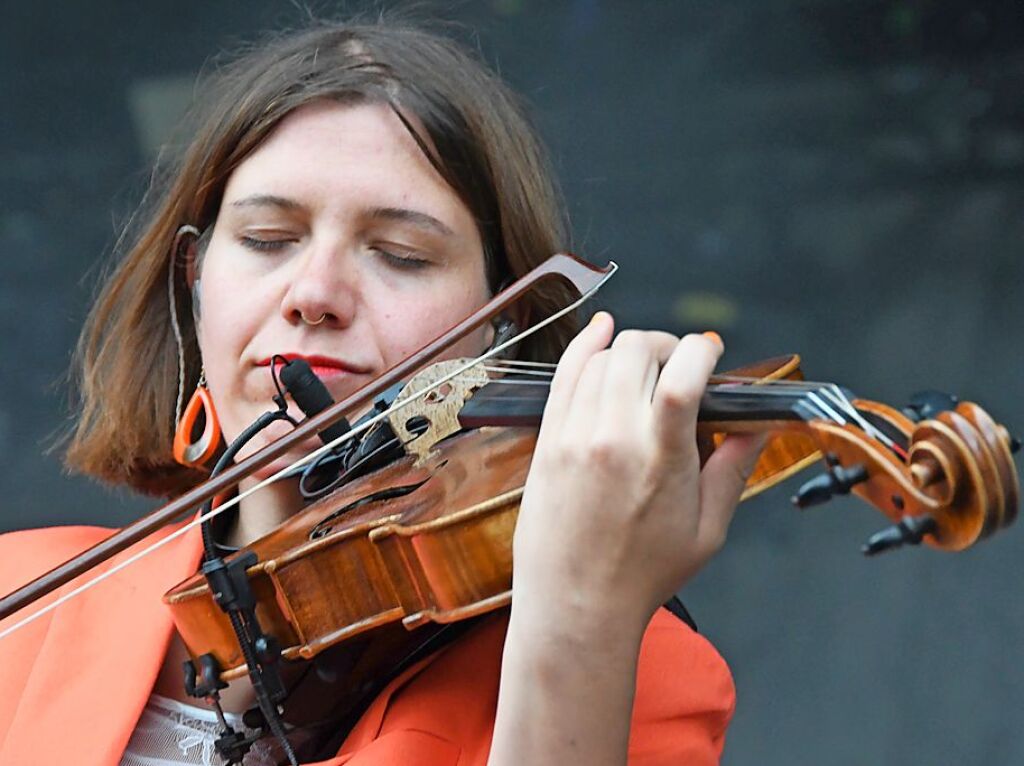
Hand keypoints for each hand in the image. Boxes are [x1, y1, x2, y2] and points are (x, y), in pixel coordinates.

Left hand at [512, 312, 764, 632]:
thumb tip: (756, 426)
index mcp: (660, 459)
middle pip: (638, 350)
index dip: (701, 349)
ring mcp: (574, 435)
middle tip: (680, 366)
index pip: (681, 375)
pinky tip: (600, 331)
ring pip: (601, 356)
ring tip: (647, 365)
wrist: (575, 604)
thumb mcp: (707, 530)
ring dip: (631, 347)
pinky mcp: (549, 440)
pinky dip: (584, 344)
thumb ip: (732, 469)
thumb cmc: (641, 575)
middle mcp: (612, 438)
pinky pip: (563, 374)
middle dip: (668, 345)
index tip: (712, 351)